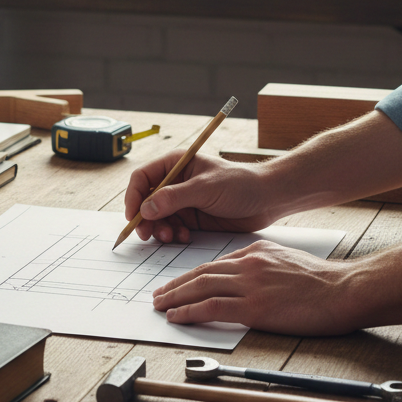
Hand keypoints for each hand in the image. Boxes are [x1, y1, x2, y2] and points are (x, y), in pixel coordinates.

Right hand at [124, 152, 281, 242]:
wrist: (268, 200)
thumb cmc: (241, 184)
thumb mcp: (206, 187)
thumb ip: (175, 197)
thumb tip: (146, 208)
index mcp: (176, 164)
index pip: (143, 178)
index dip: (133, 197)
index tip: (133, 216)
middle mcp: (175, 182)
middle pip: (146, 201)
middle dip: (144, 219)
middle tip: (147, 235)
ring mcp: (183, 201)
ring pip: (157, 218)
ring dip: (159, 229)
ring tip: (171, 236)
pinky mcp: (192, 218)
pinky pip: (172, 228)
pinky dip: (173, 235)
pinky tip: (184, 237)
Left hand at [152, 239, 357, 335]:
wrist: (344, 291)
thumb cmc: (323, 282)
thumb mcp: (287, 260)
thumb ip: (263, 265)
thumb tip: (245, 277)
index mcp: (256, 252)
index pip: (215, 264)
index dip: (191, 275)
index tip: (178, 284)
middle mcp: (249, 264)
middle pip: (201, 273)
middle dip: (176, 285)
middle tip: (158, 295)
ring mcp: (250, 285)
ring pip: (201, 288)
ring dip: (175, 298)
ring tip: (160, 306)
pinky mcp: (254, 307)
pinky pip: (212, 308)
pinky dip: (189, 312)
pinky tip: (176, 317)